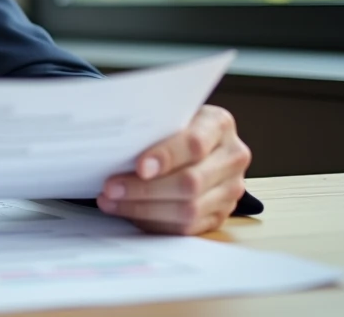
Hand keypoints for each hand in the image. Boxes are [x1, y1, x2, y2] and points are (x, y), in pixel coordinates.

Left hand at [97, 105, 251, 234]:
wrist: (196, 141)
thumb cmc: (171, 125)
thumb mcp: (166, 115)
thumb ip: (151, 128)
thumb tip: (117, 145)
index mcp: (219, 124)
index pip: (195, 144)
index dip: (166, 157)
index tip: (139, 167)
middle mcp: (232, 157)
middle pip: (190, 182)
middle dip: (144, 189)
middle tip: (111, 188)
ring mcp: (230, 189)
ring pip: (188, 210)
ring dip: (144, 209)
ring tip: (111, 202)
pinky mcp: (221, 214)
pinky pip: (187, 228)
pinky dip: (153, 222)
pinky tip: (129, 212)